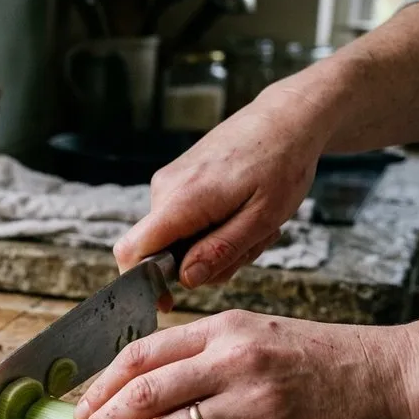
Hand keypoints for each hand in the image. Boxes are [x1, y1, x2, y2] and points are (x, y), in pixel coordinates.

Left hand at [67, 310, 414, 418]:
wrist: (397, 378)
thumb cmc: (326, 359)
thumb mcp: (260, 335)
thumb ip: (207, 354)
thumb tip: (148, 390)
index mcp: (225, 328)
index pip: (142, 354)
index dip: (102, 385)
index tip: (82, 408)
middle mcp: (234, 360)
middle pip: (144, 394)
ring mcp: (255, 402)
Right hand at [114, 88, 332, 287]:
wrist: (286, 117)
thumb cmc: (282, 163)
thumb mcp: (263, 217)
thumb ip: (220, 251)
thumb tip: (185, 280)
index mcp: (182, 200)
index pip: (131, 251)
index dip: (142, 284)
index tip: (167, 301)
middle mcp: (165, 189)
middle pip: (160, 251)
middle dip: (201, 262)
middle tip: (249, 246)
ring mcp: (168, 182)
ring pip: (175, 237)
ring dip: (212, 244)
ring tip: (253, 223)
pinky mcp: (177, 179)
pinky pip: (182, 219)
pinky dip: (211, 226)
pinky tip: (241, 210)